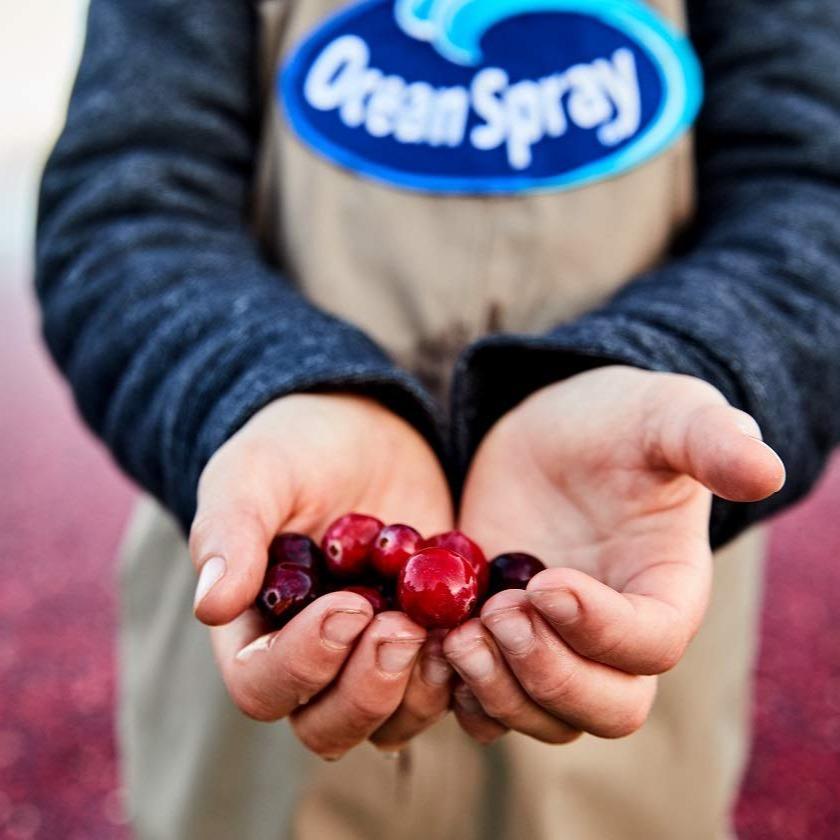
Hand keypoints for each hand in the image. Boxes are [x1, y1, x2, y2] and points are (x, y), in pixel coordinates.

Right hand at [190, 394, 454, 757]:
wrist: (365, 431)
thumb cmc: (296, 449)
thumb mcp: (255, 474)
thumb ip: (229, 533)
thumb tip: (211, 607)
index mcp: (255, 630)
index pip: (263, 686)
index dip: (304, 663)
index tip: (348, 605)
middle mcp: (312, 658)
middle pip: (328, 726)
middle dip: (367, 689)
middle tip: (400, 627)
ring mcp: (373, 654)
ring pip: (391, 721)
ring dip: (418, 689)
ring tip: (444, 631)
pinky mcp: (426, 639)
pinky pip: (446, 686)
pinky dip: (463, 671)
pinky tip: (477, 624)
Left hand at [445, 366, 784, 744]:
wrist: (554, 435)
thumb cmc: (619, 422)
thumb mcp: (665, 414)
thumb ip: (709, 440)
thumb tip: (764, 468)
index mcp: (665, 590)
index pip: (651, 647)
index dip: (601, 630)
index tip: (546, 581)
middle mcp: (613, 633)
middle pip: (602, 709)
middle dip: (548, 675)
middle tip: (499, 613)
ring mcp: (555, 642)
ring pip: (542, 717)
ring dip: (498, 692)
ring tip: (460, 633)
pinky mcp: (502, 638)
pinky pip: (486, 701)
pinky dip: (458, 691)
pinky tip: (432, 641)